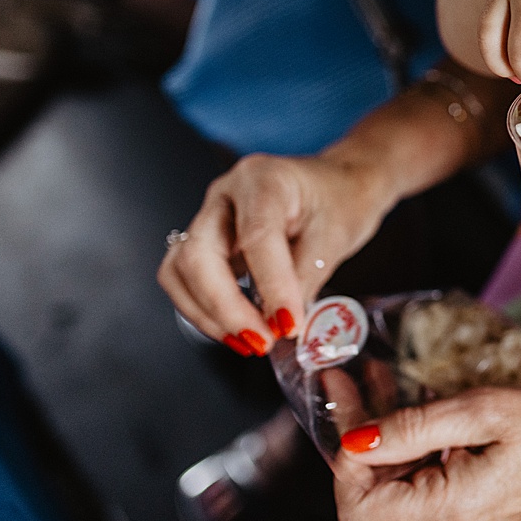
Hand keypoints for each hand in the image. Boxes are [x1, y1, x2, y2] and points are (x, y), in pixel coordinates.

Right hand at [157, 151, 398, 355]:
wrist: (338, 184)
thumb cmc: (340, 199)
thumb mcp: (337, 235)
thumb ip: (306, 278)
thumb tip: (282, 324)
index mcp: (264, 179)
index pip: (256, 237)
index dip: (270, 287)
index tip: (288, 324)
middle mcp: (226, 194)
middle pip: (198, 255)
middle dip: (225, 308)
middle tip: (261, 341)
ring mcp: (210, 216)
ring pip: (180, 271)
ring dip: (209, 314)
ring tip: (249, 340)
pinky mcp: (206, 240)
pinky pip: (185, 279)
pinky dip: (204, 310)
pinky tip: (235, 328)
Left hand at [332, 387, 520, 520]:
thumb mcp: (483, 410)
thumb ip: (412, 427)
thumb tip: (353, 439)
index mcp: (450, 510)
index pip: (357, 508)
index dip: (343, 459)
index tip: (344, 403)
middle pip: (373, 490)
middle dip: (359, 432)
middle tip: (351, 374)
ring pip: (395, 480)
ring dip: (385, 430)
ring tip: (381, 376)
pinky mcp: (469, 509)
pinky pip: (422, 478)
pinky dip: (412, 440)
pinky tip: (417, 399)